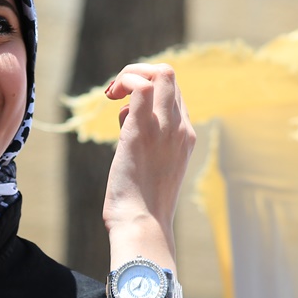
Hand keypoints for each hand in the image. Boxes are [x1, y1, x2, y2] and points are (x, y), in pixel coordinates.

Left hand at [102, 63, 195, 271]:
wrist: (143, 224)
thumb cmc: (142, 205)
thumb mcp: (153, 167)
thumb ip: (149, 142)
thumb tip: (128, 121)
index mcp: (187, 136)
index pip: (174, 93)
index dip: (148, 89)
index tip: (124, 106)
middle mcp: (181, 128)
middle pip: (169, 76)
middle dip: (138, 74)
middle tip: (115, 96)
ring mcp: (165, 128)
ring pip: (161, 73)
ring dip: (131, 74)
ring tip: (112, 96)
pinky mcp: (142, 132)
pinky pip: (141, 87)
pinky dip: (125, 81)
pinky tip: (111, 97)